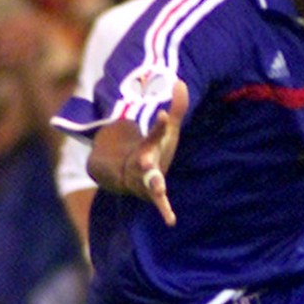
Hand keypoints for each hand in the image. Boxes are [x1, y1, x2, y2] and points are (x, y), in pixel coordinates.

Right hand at [127, 78, 187, 226]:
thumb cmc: (151, 149)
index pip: (155, 135)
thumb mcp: (166, 131)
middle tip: (144, 160)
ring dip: (153, 186)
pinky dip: (164, 211)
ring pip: (147, 183)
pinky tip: (171, 220)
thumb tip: (181, 82)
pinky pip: (158, 203)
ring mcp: (145, 180)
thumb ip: (176, 109)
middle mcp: (143, 163)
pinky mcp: (152, 194)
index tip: (165, 116)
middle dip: (145, 160)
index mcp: (149, 146)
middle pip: (144, 161)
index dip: (161, 126)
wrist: (123, 173)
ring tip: (158, 189)